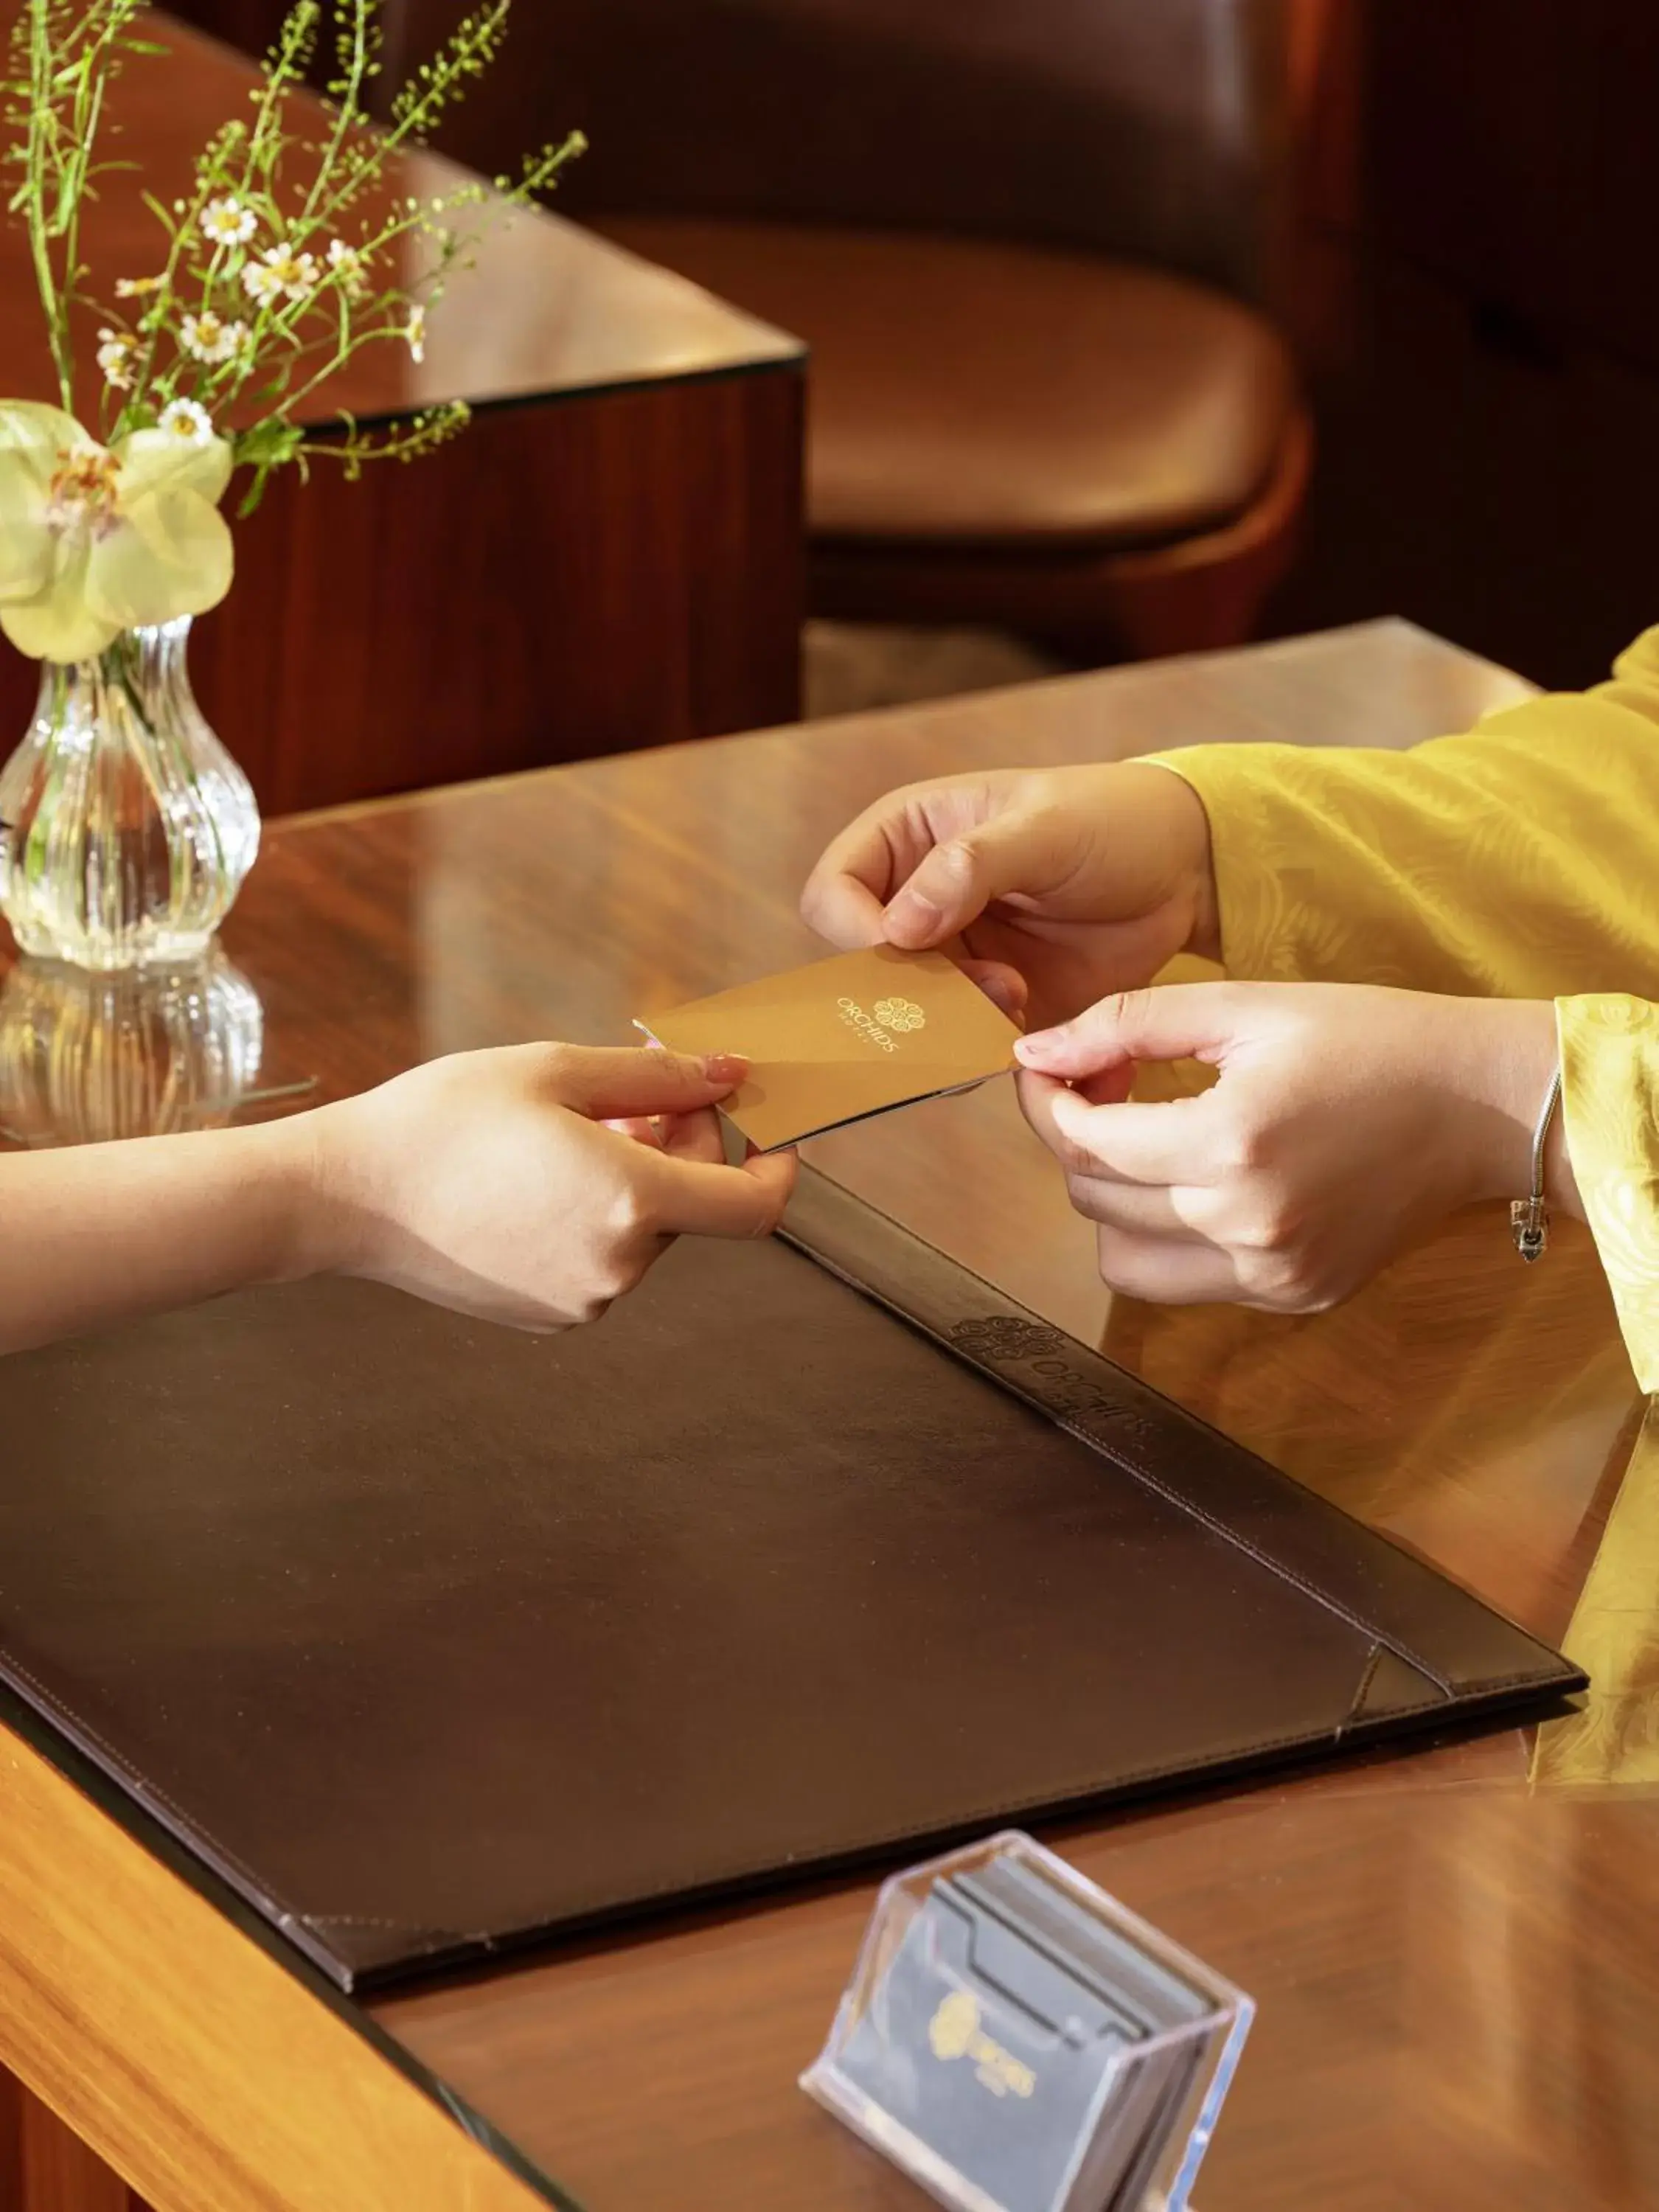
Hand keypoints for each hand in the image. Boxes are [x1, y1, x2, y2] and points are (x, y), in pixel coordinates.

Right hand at [309, 1044, 795, 1330]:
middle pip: (696, 1204)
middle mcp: (618, 1265)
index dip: (777, 1165)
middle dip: (685, 1143)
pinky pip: (606, 1257)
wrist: (347, 1197)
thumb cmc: (445, 1120)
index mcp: (631, 1201)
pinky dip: (601, 1214)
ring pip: (649, 1230)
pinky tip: (542, 1175)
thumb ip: (658, 1075)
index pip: (753, 1205)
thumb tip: (731, 1074)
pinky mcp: (550, 1315)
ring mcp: (584, 1300)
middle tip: (635, 1091)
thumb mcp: (556, 1071)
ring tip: (570, 1129)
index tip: (766, 1125)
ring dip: (639, 1176)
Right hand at [800, 763, 1218, 1029]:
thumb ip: (968, 866)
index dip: (856, 928)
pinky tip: (1024, 1022)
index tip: (905, 947)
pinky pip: (956, 1043)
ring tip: (1014, 996)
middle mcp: (916, 901)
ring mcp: (953, 958)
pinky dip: (977, 1047)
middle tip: (980, 981)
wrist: (1185, 873)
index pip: (835, 891)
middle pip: (863, 966)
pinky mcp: (990, 1005)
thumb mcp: (1043, 826)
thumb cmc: (1113, 821)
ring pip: (906, 1014)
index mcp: (908, 837)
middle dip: (910, 986)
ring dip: (947, 1021)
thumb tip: (898, 925)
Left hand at [1014, 983, 1574, 1310]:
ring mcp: (1272, 1272)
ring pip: (1124, 1263)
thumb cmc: (1369, 1037)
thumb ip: (1126, 1025)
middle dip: (1077, 1142)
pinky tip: (1205, 1181)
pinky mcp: (1294, 1296)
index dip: (1048, 1103)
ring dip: (1113, 1204)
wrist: (1483, 1104)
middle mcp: (1246, 1224)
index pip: (1085, 1145)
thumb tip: (1031, 1053)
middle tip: (1106, 1089)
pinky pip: (1188, 1282)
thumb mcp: (1245, 1007)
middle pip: (1095, 1202)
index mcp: (1231, 1144)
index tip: (1051, 1071)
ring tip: (1150, 1144)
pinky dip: (1173, 1236)